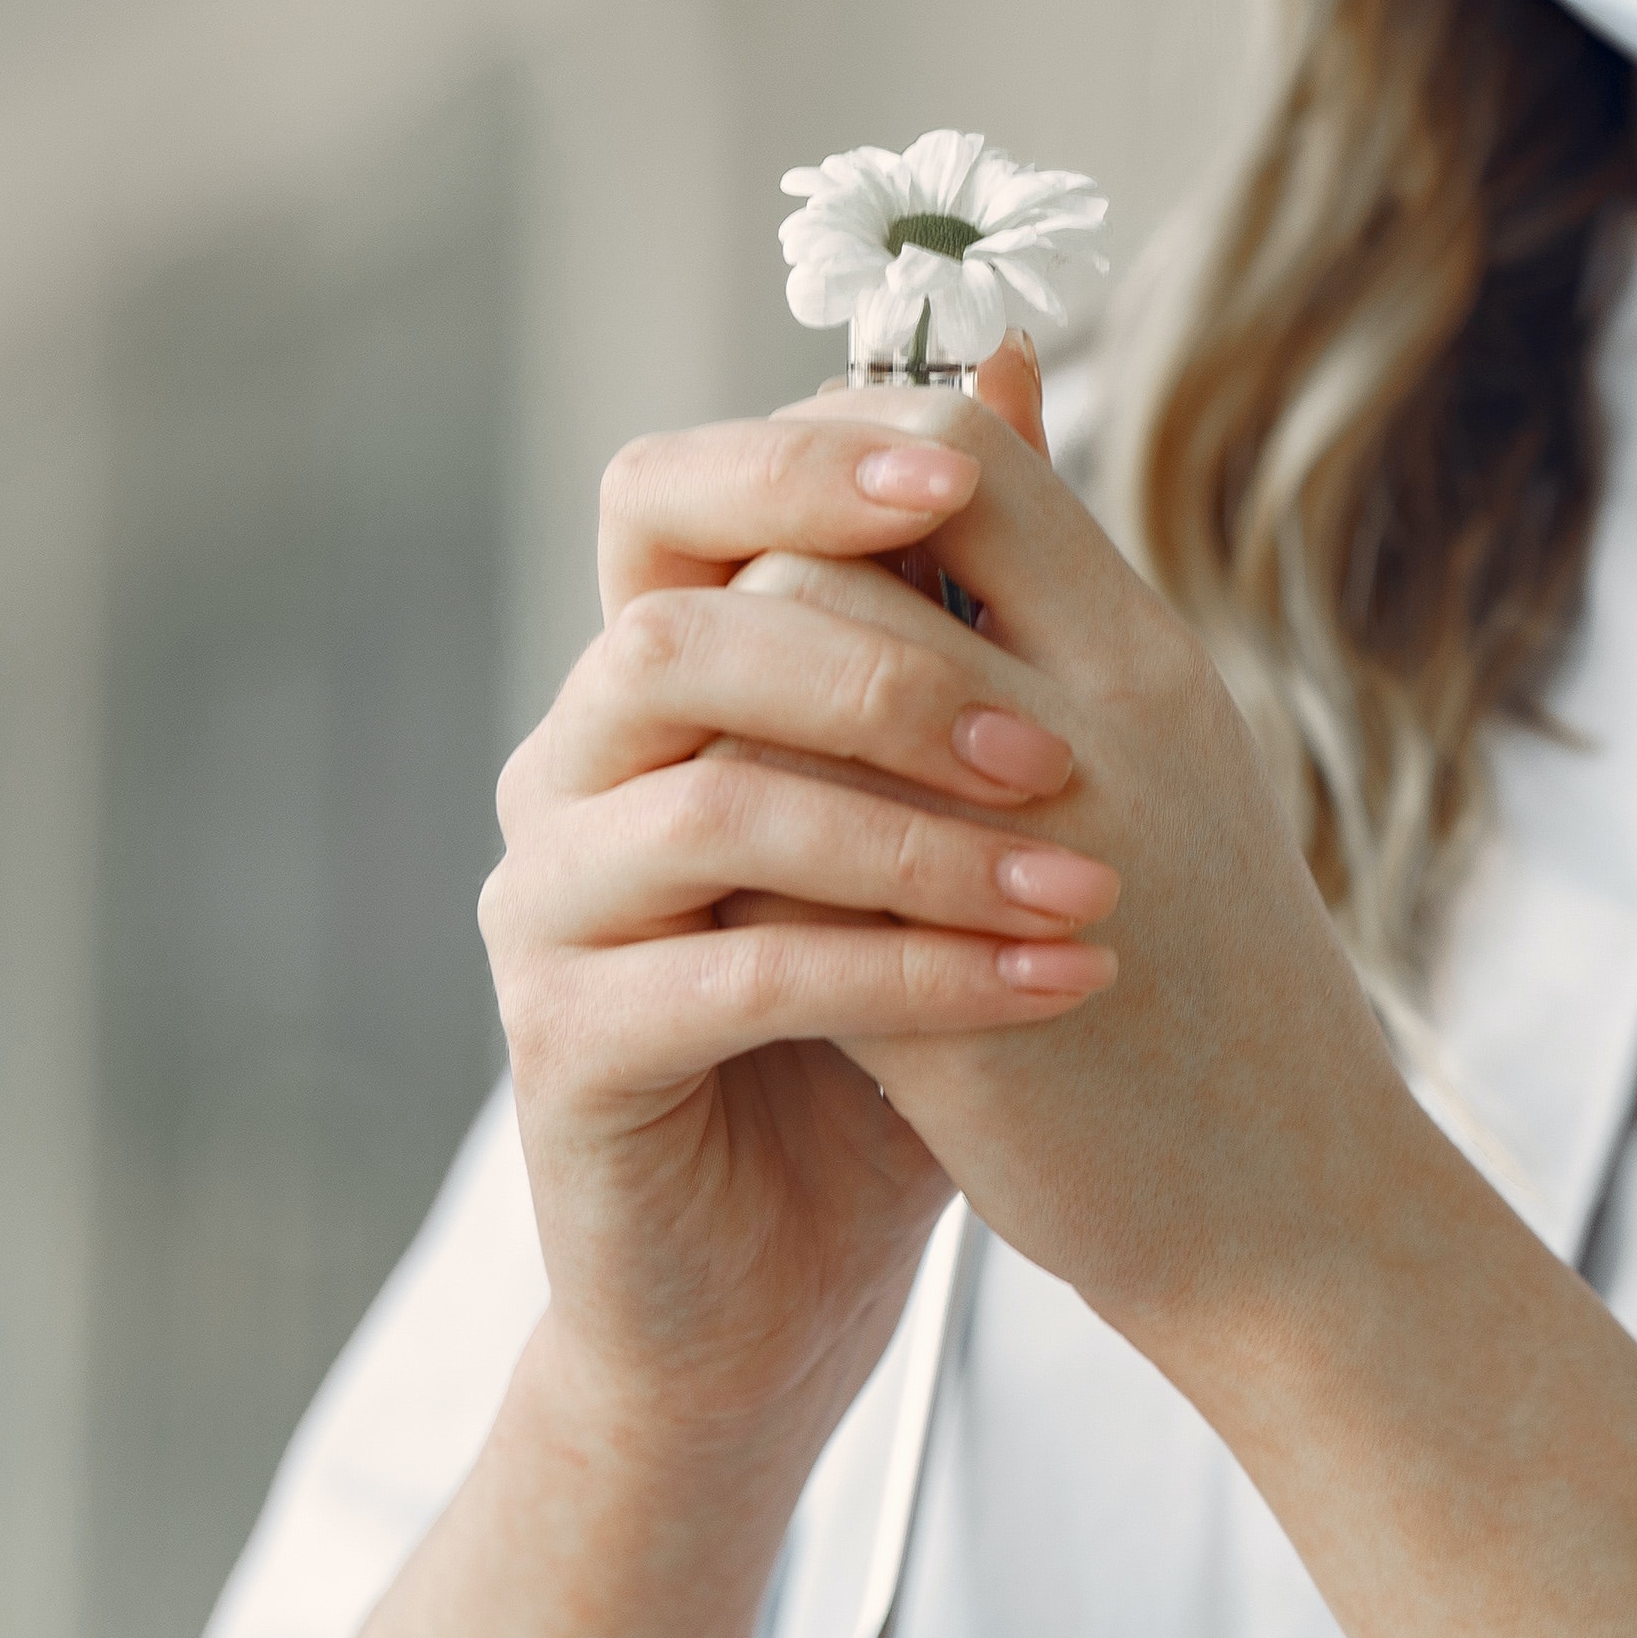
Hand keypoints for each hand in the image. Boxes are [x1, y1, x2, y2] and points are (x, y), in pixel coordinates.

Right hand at [477, 394, 1131, 1460]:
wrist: (791, 1273)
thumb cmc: (887, 1016)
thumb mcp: (955, 791)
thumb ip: (972, 592)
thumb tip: (1019, 364)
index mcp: (656, 681)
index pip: (673, 498)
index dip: (802, 463)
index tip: (969, 472)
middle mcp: (575, 772)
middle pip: (672, 637)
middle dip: (871, 664)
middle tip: (1053, 740)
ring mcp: (551, 909)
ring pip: (706, 807)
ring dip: (912, 836)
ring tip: (1085, 882)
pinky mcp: (567, 1049)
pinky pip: (734, 977)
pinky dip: (909, 973)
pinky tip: (1049, 981)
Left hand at [745, 349, 1420, 1338]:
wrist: (1287, 1211)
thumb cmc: (1215, 977)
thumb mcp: (1165, 747)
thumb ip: (1058, 592)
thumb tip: (996, 377)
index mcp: (1150, 661)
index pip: (958, 450)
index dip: (849, 458)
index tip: (810, 534)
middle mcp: (1100, 729)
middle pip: (844, 546)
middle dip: (756, 592)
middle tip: (744, 663)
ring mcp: (1016, 859)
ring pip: (784, 692)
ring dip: (731, 718)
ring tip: (742, 770)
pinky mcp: (938, 996)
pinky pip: (767, 862)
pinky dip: (728, 852)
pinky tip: (732, 888)